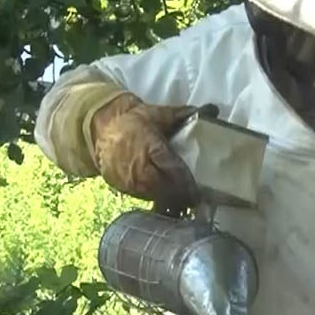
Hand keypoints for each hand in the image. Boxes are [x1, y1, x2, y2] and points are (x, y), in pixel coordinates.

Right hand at [90, 93, 215, 213]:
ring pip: (152, 196)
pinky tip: (164, 200)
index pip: (173, 169)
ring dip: (168, 201)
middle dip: (180, 197)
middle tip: (194, 202)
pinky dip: (153, 198)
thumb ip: (184, 115)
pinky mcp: (120, 185)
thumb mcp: (159, 114)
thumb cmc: (134, 120)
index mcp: (151, 147)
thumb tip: (212, 109)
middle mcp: (140, 167)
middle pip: (164, 188)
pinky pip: (140, 196)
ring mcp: (128, 179)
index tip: (199, 193)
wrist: (101, 126)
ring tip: (182, 205)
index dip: (187, 183)